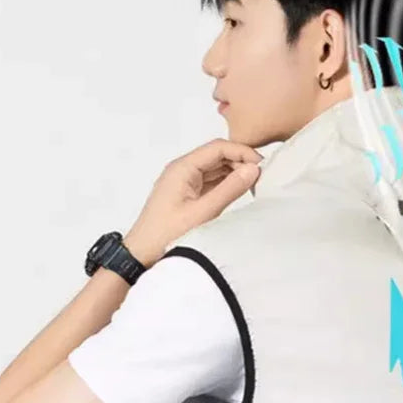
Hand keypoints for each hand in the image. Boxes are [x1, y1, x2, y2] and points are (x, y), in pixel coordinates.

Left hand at [124, 138, 261, 266]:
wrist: (141, 254)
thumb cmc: (165, 234)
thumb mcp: (202, 213)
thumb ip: (229, 190)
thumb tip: (253, 170)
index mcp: (182, 168)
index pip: (218, 148)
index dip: (242, 152)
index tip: (262, 165)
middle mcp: (182, 170)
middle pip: (217, 155)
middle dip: (240, 162)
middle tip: (262, 176)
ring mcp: (184, 182)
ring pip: (215, 168)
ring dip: (234, 173)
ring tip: (254, 184)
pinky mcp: (186, 194)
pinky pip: (210, 182)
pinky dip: (226, 184)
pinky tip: (239, 192)